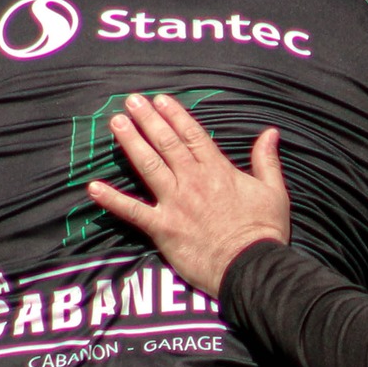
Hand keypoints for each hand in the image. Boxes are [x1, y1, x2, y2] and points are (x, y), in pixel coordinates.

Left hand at [87, 93, 291, 296]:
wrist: (251, 266)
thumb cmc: (264, 231)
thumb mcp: (274, 191)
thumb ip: (267, 160)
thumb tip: (270, 133)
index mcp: (218, 170)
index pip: (192, 135)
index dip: (174, 115)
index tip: (160, 100)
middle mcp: (193, 181)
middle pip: (166, 143)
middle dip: (147, 120)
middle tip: (131, 101)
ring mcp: (175, 203)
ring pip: (149, 165)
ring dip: (131, 142)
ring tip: (115, 123)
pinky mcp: (163, 228)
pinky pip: (133, 211)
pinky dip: (112, 200)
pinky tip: (93, 187)